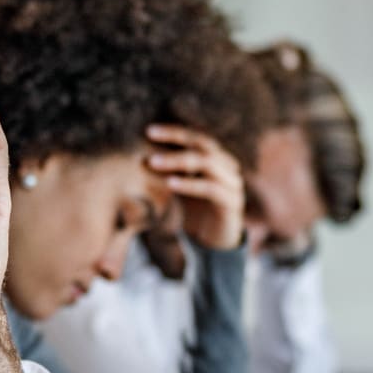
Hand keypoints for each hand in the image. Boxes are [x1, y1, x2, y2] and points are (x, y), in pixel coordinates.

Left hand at [146, 124, 244, 251]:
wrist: (214, 242)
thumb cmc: (194, 211)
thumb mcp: (179, 187)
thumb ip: (168, 172)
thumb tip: (140, 157)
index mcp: (216, 158)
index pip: (195, 137)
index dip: (173, 132)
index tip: (149, 130)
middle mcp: (227, 166)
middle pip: (203, 144)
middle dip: (176, 139)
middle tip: (150, 137)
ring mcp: (232, 183)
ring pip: (207, 163)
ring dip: (178, 160)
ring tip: (153, 162)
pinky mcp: (232, 203)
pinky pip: (210, 188)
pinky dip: (189, 184)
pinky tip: (170, 183)